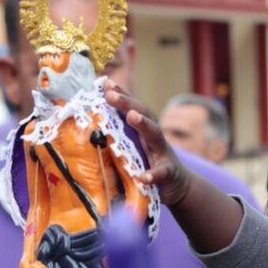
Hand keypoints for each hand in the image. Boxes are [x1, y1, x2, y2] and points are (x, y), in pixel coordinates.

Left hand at [104, 81, 191, 206]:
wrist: (178, 185)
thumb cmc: (150, 164)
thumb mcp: (135, 149)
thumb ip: (120, 139)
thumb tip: (89, 130)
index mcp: (144, 130)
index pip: (132, 108)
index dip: (120, 94)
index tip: (105, 83)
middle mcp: (154, 137)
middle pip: (144, 114)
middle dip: (127, 103)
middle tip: (110, 94)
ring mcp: (163, 154)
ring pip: (155, 135)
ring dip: (144, 124)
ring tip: (132, 116)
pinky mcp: (168, 174)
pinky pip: (160, 172)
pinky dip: (152, 174)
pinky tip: (143, 177)